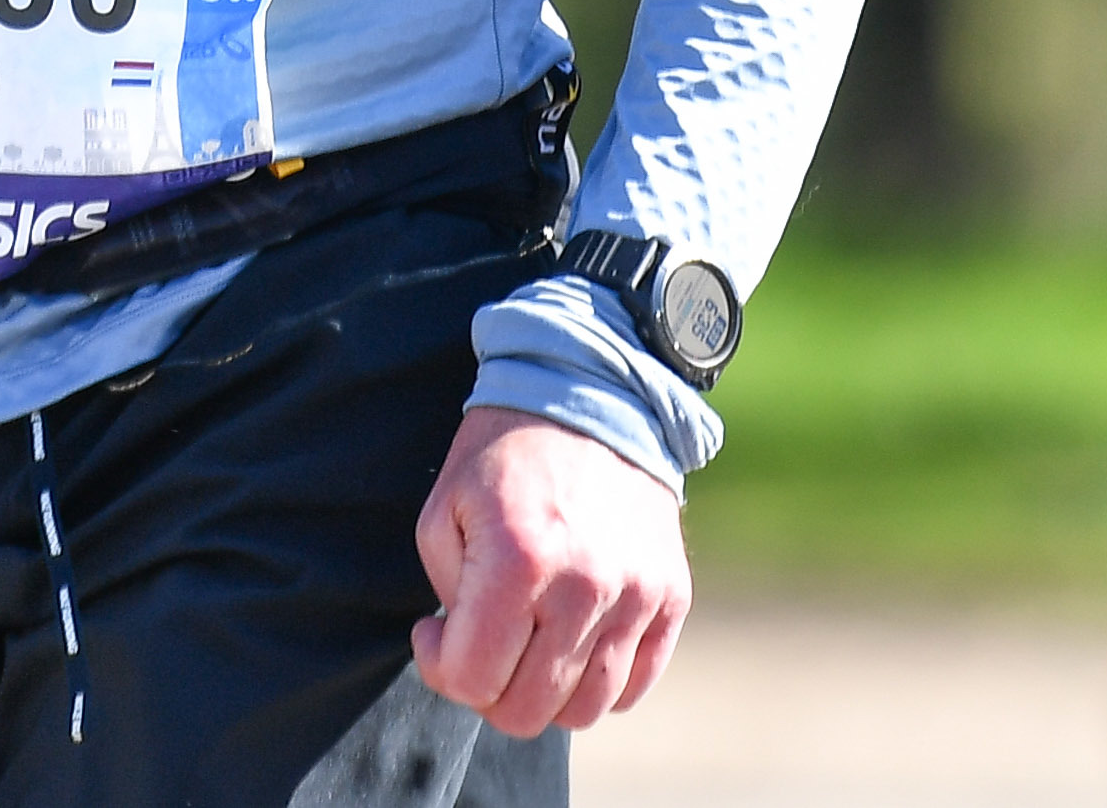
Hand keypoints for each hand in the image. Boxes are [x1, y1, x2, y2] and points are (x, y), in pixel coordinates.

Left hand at [410, 404, 689, 735]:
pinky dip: (597, 684)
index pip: (471, 678)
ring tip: (526, 651)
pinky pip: (634, 685)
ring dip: (543, 697)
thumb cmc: (503, 456)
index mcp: (517, 562)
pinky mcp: (671, 598)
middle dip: (487, 692)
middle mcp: (584, 588)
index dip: (439, 668)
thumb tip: (467, 661)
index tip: (436, 633)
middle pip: (527, 710)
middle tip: (479, 649)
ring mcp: (636, 596)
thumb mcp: (443, 510)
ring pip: (584, 710)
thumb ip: (449, 597)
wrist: (590, 396)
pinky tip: (570, 645)